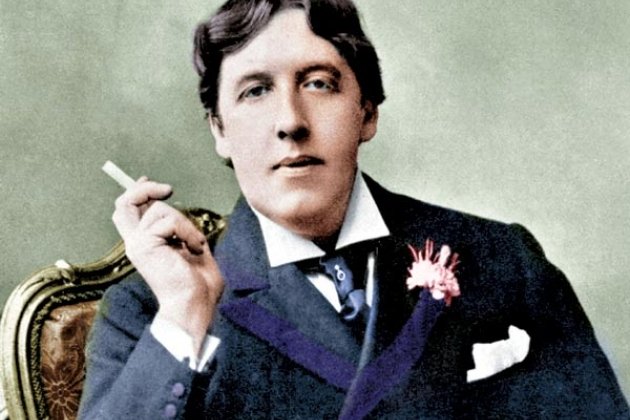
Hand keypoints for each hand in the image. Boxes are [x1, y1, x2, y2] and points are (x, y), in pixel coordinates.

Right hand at [112, 177, 223, 352]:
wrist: (195, 303)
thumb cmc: (198, 282)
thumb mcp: (190, 245)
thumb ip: (179, 228)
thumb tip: (174, 208)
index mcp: (145, 244)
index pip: (128, 212)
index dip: (136, 192)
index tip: (149, 180)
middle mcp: (135, 244)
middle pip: (124, 204)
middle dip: (144, 189)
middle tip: (167, 188)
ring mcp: (137, 245)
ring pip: (159, 210)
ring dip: (185, 223)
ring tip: (195, 244)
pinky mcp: (143, 246)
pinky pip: (169, 221)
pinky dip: (188, 232)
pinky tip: (195, 249)